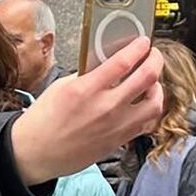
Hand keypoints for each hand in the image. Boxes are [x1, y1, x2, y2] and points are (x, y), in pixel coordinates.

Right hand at [9, 36, 163, 184]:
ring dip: (157, 87)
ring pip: (155, 102)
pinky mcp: (120, 139)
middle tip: (153, 54)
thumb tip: (105, 64)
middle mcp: (105, 107)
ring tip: (151, 81)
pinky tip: (145, 103)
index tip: (142, 42)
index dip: (138, 48)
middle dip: (155, 59)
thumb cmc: (44, 121)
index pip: (123, 62)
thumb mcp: (60, 87)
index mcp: (86, 90)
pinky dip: (151, 109)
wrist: (38, 152)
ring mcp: (116, 125)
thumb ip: (86, 74)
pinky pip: (148, 122)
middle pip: (147, 77)